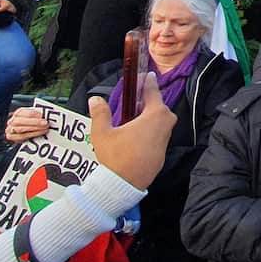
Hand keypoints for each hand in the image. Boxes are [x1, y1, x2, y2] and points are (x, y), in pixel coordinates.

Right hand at [5, 106, 49, 143]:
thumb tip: (46, 115)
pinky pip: (22, 136)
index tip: (43, 115)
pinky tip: (40, 133)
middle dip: (35, 122)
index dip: (33, 113)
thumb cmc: (30, 123)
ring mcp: (10, 129)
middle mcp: (12, 121)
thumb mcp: (33, 117)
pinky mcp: (12, 137)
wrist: (22, 133)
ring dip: (35, 129)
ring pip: (21, 129)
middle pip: (21, 121)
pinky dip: (32, 134)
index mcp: (18, 113)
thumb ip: (37, 115)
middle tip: (46, 123)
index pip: (23, 112)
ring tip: (45, 128)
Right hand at [87, 72, 177, 190]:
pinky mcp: (162, 154)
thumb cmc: (114, 157)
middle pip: (159, 108)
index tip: (149, 75)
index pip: (153, 93)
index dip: (149, 83)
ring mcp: (165, 141)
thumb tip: (95, 99)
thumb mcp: (102, 133)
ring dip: (149, 118)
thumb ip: (100, 113)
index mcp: (155, 116)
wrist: (123, 186)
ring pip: (160, 123)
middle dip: (149, 103)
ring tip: (132, 118)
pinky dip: (150, 132)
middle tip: (135, 101)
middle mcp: (165, 126)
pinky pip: (158, 136)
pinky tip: (135, 136)